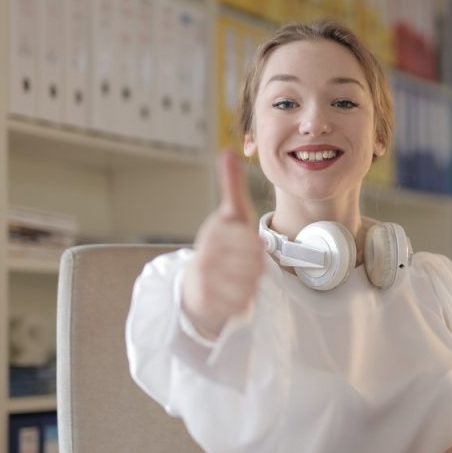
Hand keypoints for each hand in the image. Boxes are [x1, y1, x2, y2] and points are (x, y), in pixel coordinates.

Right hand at [181, 150, 263, 340]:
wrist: (196, 286)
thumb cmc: (221, 245)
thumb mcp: (231, 214)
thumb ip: (232, 185)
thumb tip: (227, 150)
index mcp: (214, 231)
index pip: (251, 241)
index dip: (256, 248)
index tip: (248, 247)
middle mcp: (205, 254)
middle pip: (254, 264)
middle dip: (255, 267)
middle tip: (245, 266)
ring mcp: (203, 279)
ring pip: (249, 284)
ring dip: (250, 284)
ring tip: (238, 278)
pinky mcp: (205, 301)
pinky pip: (241, 302)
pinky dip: (243, 300)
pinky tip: (233, 293)